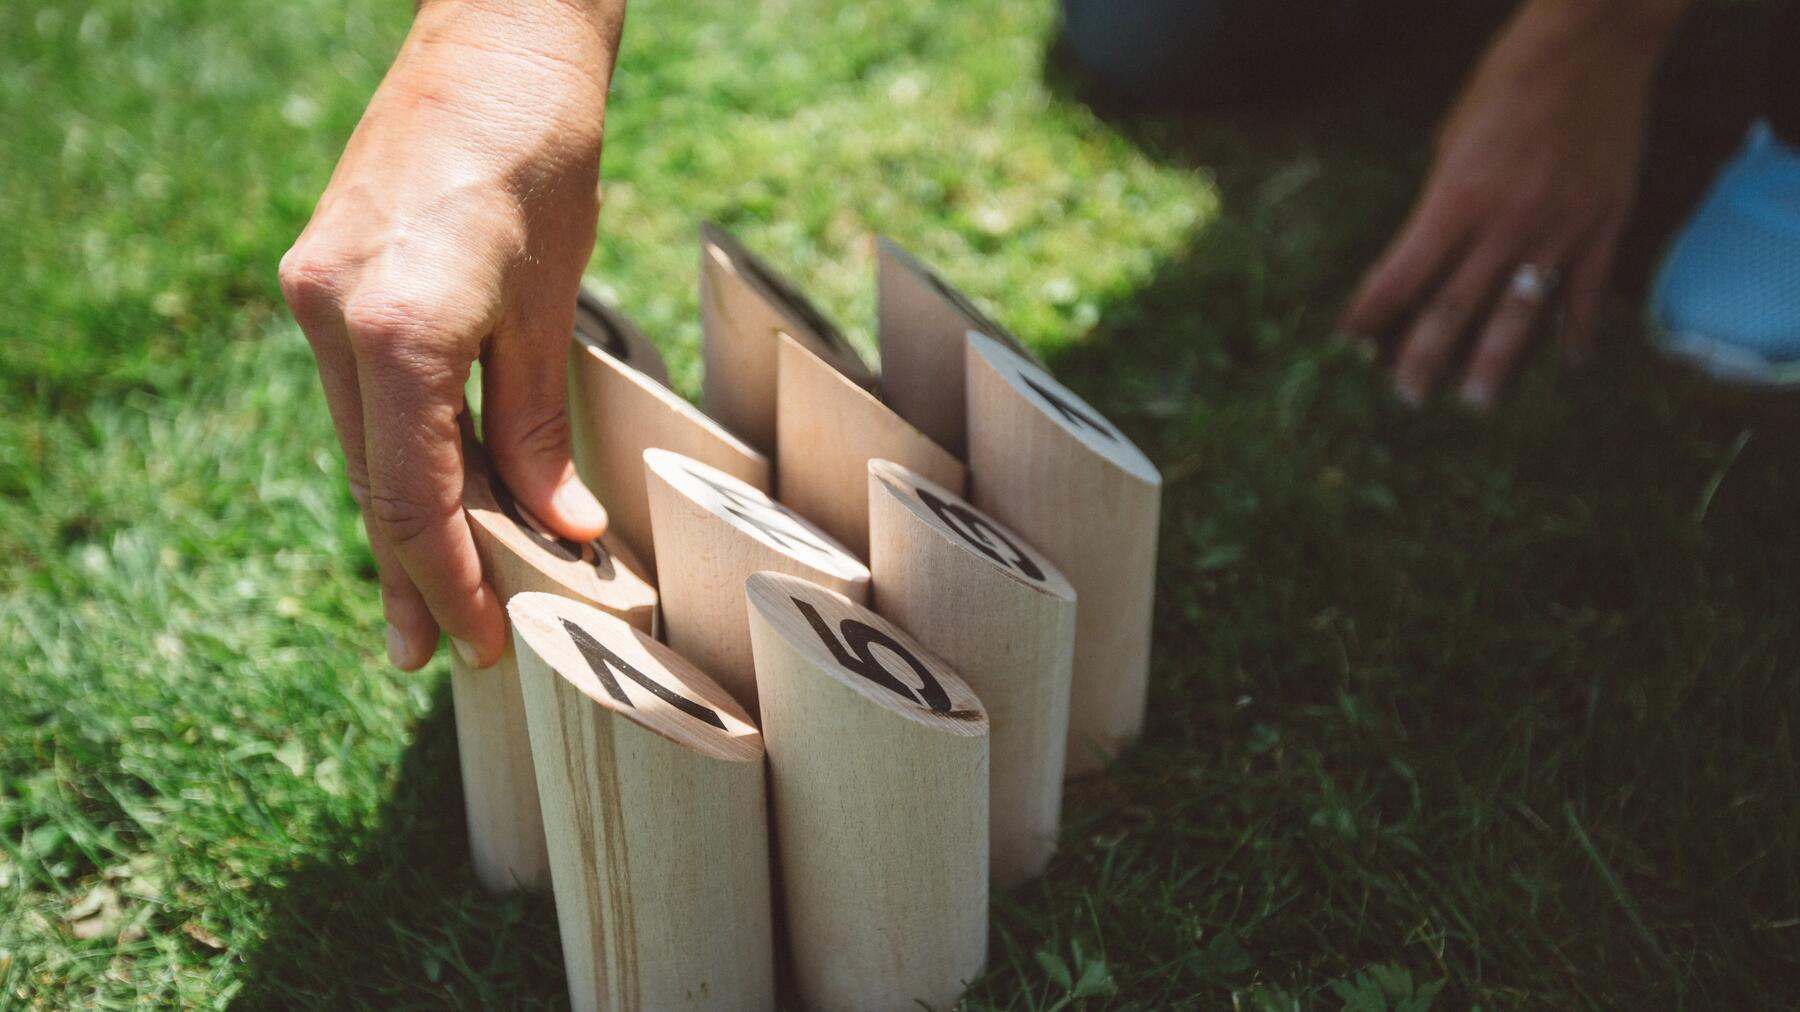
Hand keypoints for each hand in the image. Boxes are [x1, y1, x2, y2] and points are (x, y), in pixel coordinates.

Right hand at [279, 0, 623, 669]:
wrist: (495, 39)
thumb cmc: (545, 156)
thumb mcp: (554, 303)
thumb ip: (537, 424)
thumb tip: (561, 530)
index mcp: (399, 329)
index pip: (417, 497)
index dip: (452, 581)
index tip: (479, 644)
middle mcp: (335, 317)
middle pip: (377, 483)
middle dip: (417, 574)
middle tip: (441, 657)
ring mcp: (317, 295)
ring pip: (362, 443)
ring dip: (399, 525)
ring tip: (429, 606)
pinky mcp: (324, 277)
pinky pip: (360, 396)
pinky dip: (394, 455)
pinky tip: (420, 502)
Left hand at [1339, 0, 1686, 407]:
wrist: (1592, 47)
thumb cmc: (1509, 82)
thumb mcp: (1453, 136)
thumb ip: (1442, 196)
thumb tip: (1425, 246)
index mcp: (1455, 199)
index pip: (1401, 275)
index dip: (1370, 314)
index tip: (1348, 345)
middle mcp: (1503, 224)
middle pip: (1453, 309)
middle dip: (1424, 359)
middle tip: (1406, 398)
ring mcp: (1557, 230)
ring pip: (1519, 315)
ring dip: (1494, 364)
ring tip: (1475, 404)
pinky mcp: (1602, 226)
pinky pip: (1585, 294)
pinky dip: (1575, 334)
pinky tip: (1566, 367)